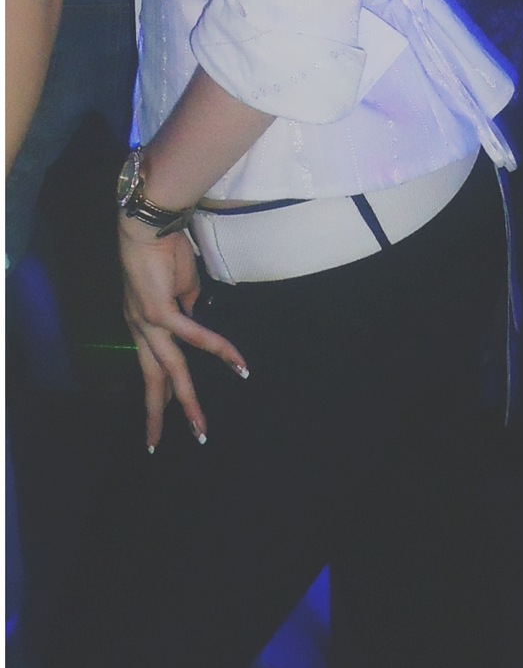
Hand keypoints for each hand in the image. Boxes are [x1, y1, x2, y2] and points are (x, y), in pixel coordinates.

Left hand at [119, 215, 248, 450]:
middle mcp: (139, 328)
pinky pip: (194, 335)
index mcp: (141, 323)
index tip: (161, 416)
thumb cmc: (163, 249)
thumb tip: (198, 318)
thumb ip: (187, 305)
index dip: (157, 392)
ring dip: (187, 402)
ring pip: (170, 371)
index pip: (149, 366)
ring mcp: (147, 322)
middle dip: (161, 415)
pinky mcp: (160, 310)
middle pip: (152, 380)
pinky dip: (217, 348)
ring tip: (201, 428)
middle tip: (166, 444)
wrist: (148, 223)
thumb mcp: (179, 286)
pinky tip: (237, 363)